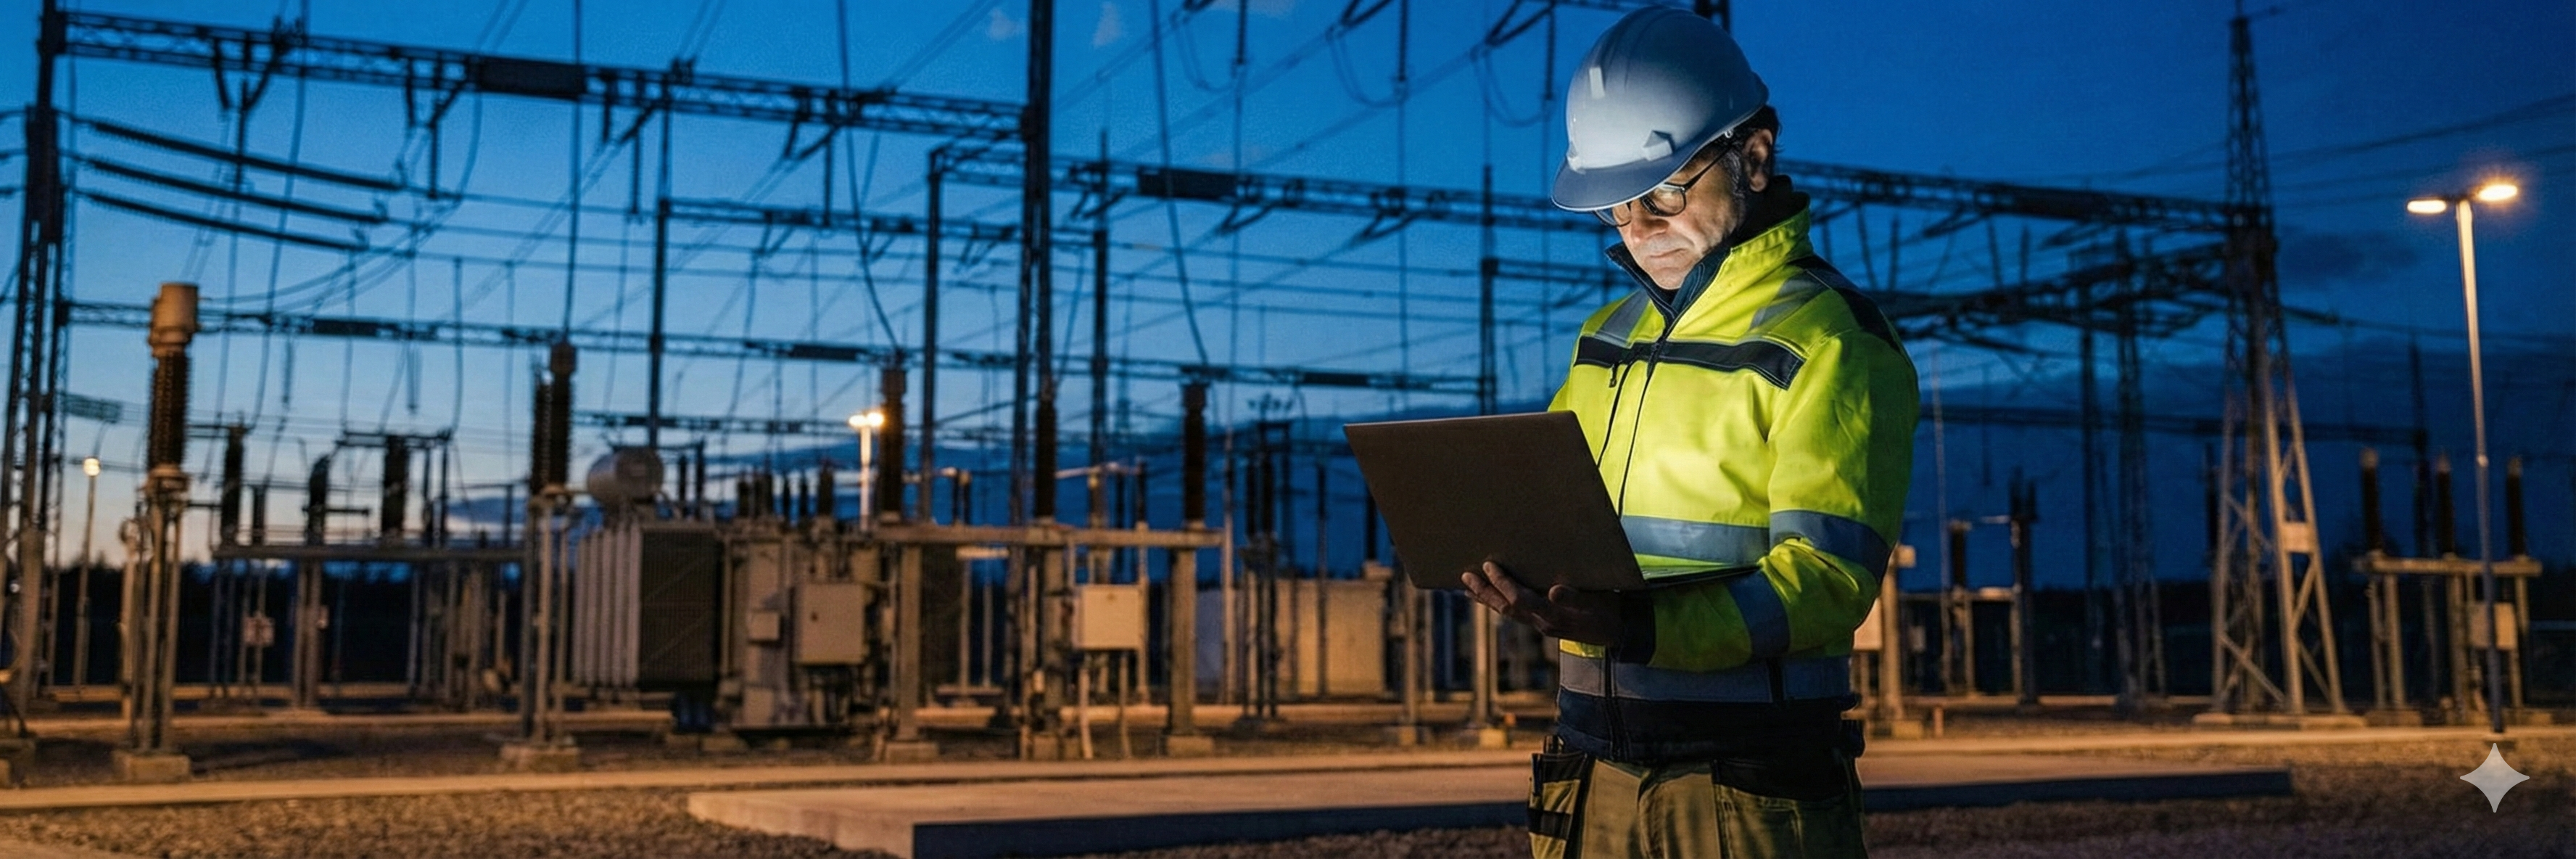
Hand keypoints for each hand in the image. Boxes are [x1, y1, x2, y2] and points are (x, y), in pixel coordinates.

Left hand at [1459, 561, 1622, 645]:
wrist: (1618, 631)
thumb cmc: (1608, 609)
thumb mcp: (1598, 601)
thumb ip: (1576, 596)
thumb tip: (1554, 590)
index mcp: (1554, 616)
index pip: (1519, 600)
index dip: (1502, 583)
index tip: (1488, 565)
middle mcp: (1542, 623)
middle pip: (1506, 609)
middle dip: (1485, 592)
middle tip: (1465, 576)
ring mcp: (1541, 625)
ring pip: (1507, 613)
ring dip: (1487, 599)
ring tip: (1468, 586)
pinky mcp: (1543, 624)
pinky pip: (1515, 614)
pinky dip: (1499, 604)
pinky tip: (1489, 597)